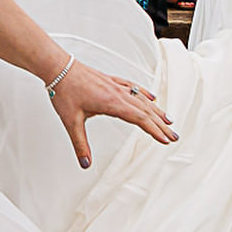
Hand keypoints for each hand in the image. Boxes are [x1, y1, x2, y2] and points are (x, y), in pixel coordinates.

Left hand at [46, 59, 174, 168]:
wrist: (58, 68)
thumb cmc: (64, 90)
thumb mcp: (71, 121)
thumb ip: (80, 144)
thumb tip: (85, 163)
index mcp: (112, 103)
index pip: (139, 119)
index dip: (154, 130)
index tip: (165, 140)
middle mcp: (118, 93)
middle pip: (146, 111)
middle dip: (161, 124)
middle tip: (174, 136)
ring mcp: (116, 86)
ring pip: (142, 99)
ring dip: (157, 110)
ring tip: (168, 120)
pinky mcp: (112, 81)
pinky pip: (134, 88)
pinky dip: (145, 94)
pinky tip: (151, 97)